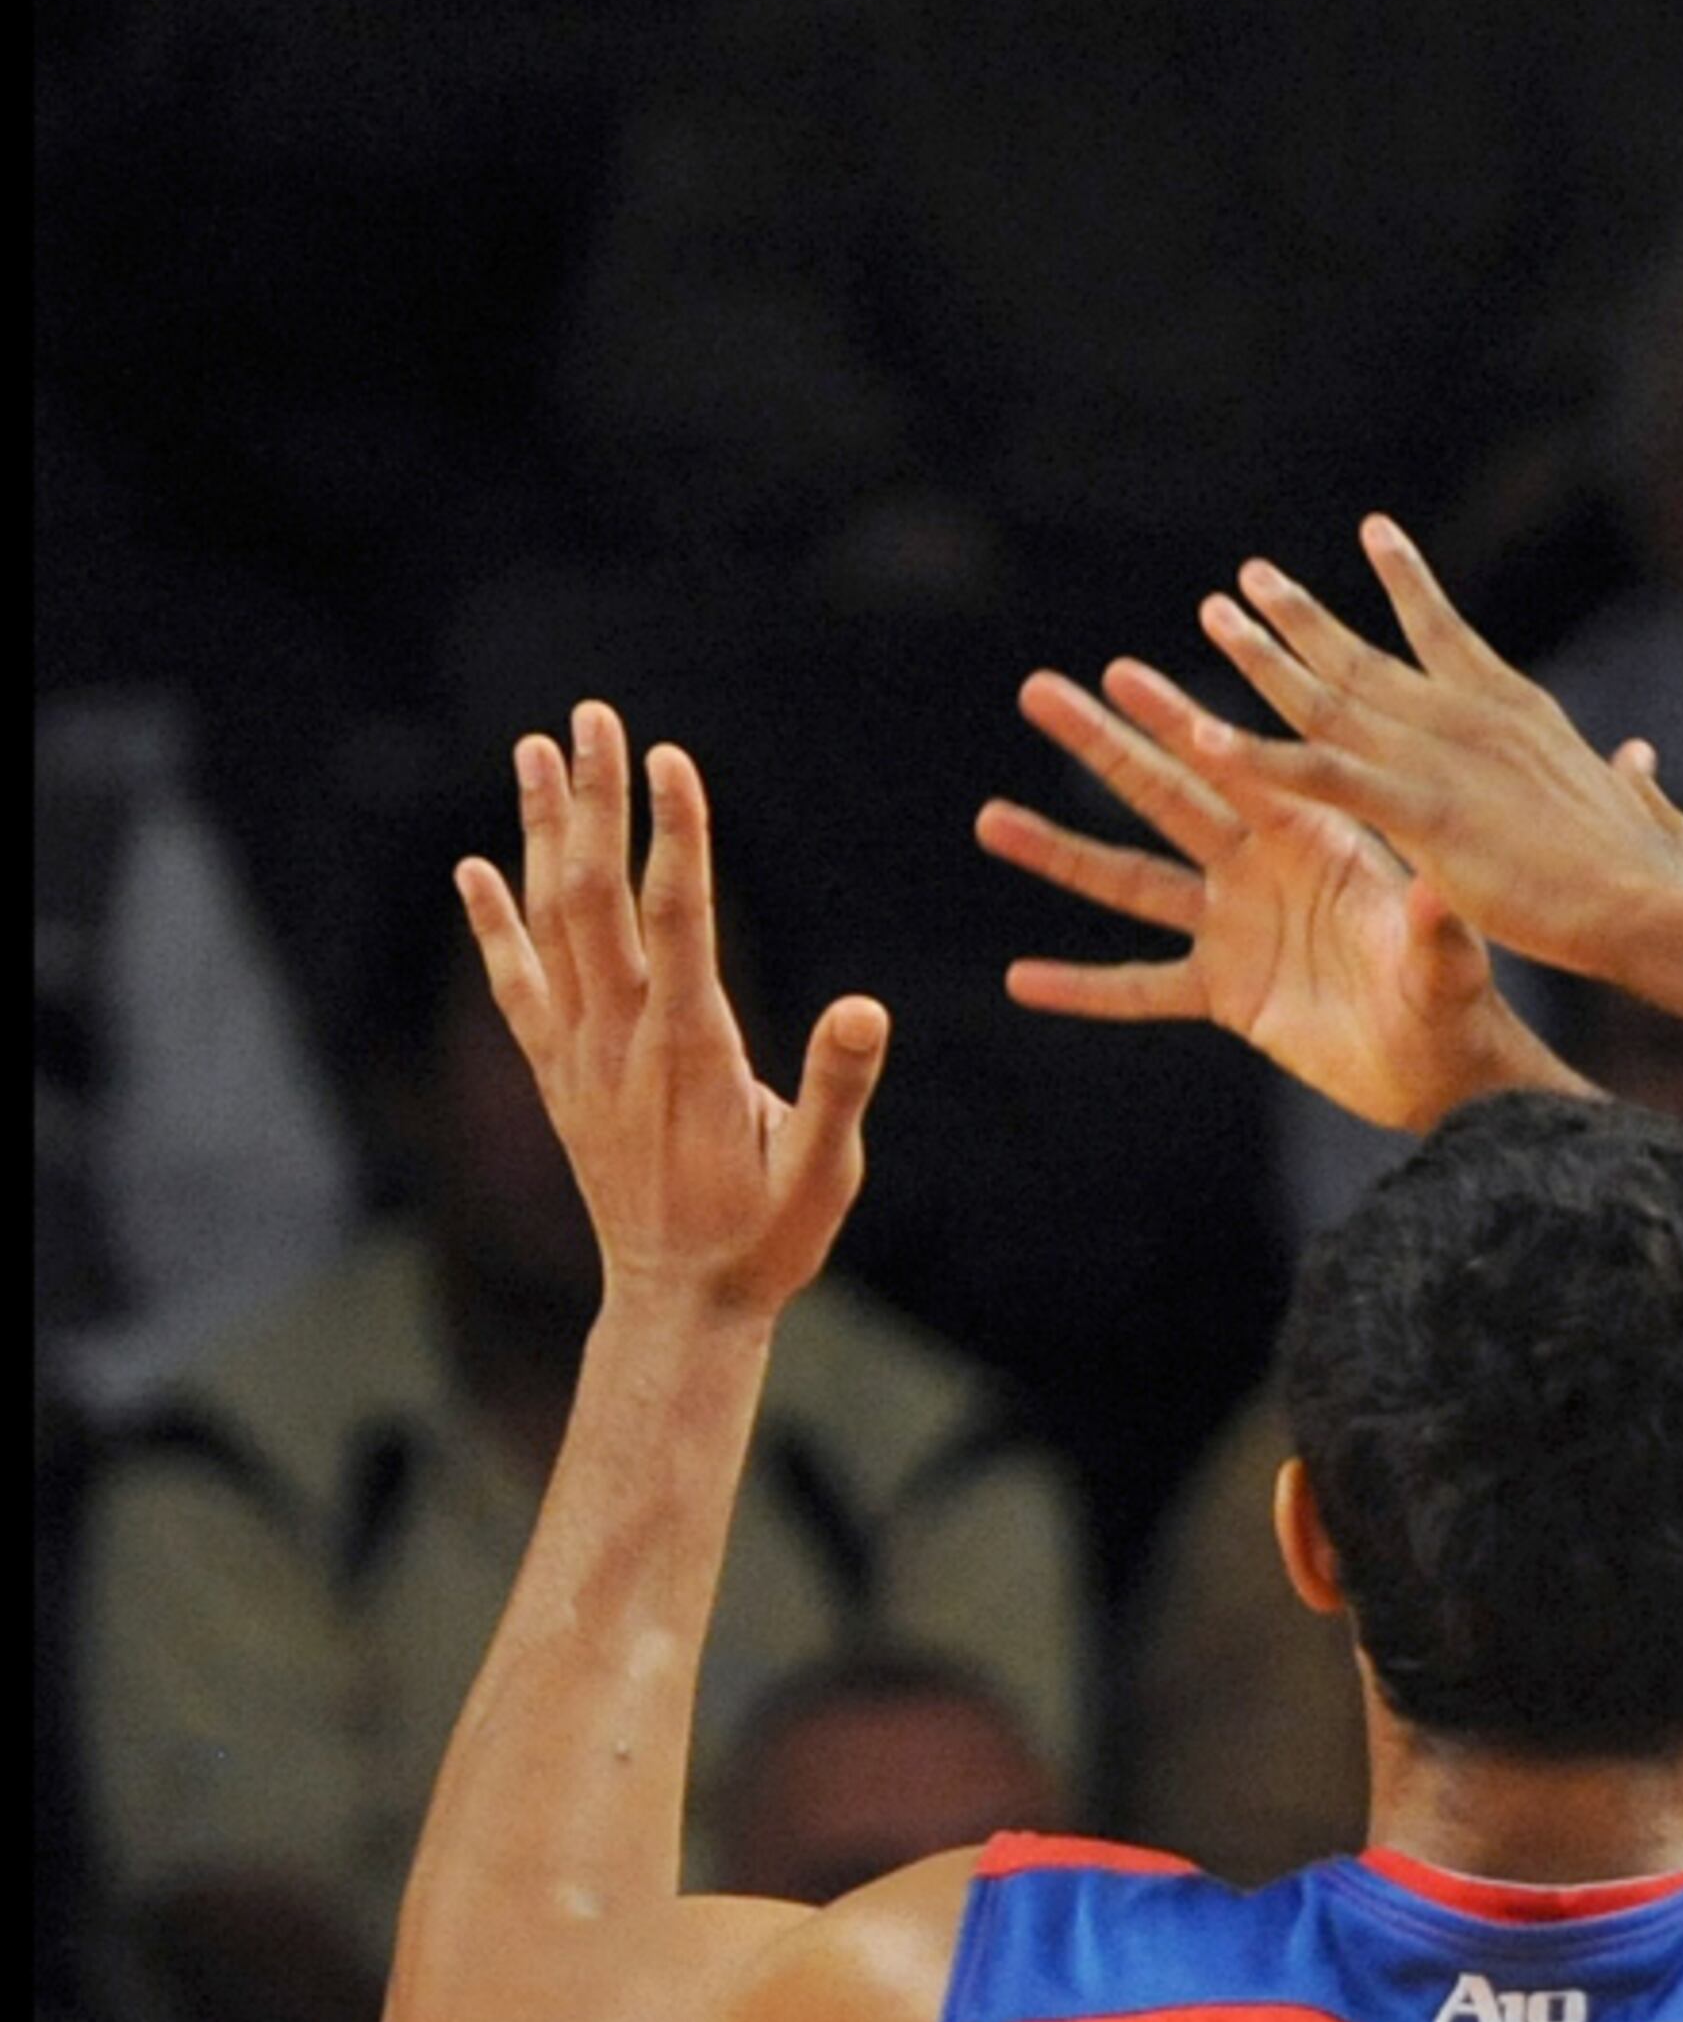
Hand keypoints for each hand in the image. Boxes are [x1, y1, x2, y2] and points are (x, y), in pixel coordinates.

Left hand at [455, 708, 883, 1322]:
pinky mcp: (558, 1078)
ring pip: (550, 923)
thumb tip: (866, 1010)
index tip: (669, 756)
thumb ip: (840, 1088)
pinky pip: (516, 986)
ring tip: (534, 750)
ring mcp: (579, 1057)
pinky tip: (477, 867)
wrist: (678, 1305)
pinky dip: (494, 922)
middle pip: (595, 897)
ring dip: (540, 832)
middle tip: (596, 715)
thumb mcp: (825, 1172)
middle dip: (595, 801)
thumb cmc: (766, 1240)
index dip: (675, 834)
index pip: (678, 918)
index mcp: (692, 1051)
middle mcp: (620, 1041)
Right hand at [979, 662, 1547, 1133]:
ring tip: (991, 818)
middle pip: (1167, 797)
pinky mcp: (1225, 992)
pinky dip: (1083, 988)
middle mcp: (1263, 870)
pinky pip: (1140, 989)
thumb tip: (1440, 896)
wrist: (1445, 1068)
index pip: (1237, 769)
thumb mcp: (1447, 963)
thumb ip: (1431, 931)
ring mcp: (1236, 927)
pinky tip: (1022, 980)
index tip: (1123, 673)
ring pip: (1132, 882)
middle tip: (1039, 690)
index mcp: (1315, 842)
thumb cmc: (1458, 1001)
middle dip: (1104, 745)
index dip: (1181, 724)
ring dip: (1061, 852)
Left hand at [1140, 524, 1682, 986]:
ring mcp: (1437, 758)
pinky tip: (1202, 735)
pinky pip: (1318, 776)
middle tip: (1252, 577)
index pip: (1448, 631)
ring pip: (1328, 698)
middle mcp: (1466, 716)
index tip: (1375, 532)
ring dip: (1265, 656)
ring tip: (1215, 615)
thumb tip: (1638, 758)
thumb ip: (1631, 780)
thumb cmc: (1651, 871)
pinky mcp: (1419, 810)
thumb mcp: (1642, 809)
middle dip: (1302, 616)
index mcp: (1516, 711)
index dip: (1408, 583)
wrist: (1646, 901)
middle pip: (1364, 656)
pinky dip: (1258, 755)